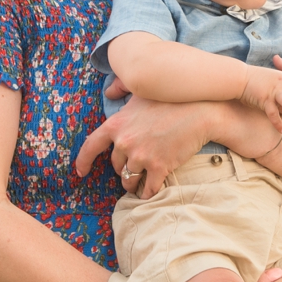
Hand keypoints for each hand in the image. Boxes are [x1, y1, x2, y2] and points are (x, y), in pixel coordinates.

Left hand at [76, 94, 219, 197]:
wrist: (200, 111)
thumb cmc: (170, 98)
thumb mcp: (141, 89)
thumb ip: (121, 87)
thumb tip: (109, 91)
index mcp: (117, 124)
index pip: (91, 146)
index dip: (83, 161)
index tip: (81, 172)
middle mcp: (125, 142)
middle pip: (115, 165)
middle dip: (122, 168)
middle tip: (133, 166)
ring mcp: (142, 156)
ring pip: (129, 179)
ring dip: (132, 183)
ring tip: (139, 183)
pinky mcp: (159, 167)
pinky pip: (148, 189)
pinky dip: (147, 194)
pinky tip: (149, 193)